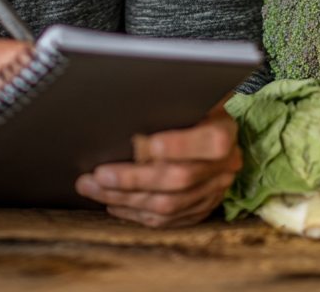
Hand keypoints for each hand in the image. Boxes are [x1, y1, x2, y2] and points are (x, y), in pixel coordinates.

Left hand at [74, 99, 241, 227]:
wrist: (218, 130)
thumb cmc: (195, 107)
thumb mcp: (189, 100)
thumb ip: (169, 112)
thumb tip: (132, 129)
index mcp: (225, 132)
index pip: (210, 142)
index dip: (180, 146)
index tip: (146, 144)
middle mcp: (223, 167)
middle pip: (180, 178)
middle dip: (133, 179)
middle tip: (99, 175)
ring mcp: (213, 192)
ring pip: (169, 205)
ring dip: (125, 199)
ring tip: (94, 189)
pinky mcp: (200, 209)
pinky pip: (167, 220)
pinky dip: (137, 213)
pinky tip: (113, 204)